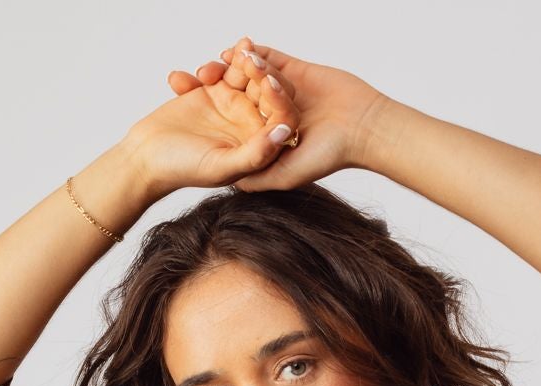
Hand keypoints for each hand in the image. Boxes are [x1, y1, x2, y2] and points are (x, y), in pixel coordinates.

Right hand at [126, 60, 304, 199]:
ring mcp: (234, 105)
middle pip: (268, 89)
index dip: (279, 96)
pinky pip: (223, 68)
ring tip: (217, 66)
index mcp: (261, 145)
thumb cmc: (184, 169)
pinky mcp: (214, 90)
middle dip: (259, 70)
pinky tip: (200, 74)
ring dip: (237, 61)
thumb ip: (256, 154)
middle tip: (243, 57)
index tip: (266, 81)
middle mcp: (252, 124)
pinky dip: (215, 65)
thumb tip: (285, 133)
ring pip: (247, 74)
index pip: (283, 115)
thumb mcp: (221, 166)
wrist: (147, 156)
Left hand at [166, 38, 388, 191]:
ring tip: (208, 66)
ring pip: (246, 77)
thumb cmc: (327, 156)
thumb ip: (253, 176)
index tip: (179, 109)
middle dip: (207, 87)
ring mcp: (281, 91)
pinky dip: (251, 52)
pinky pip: (268, 58)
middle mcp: (268, 114)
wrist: (361, 126)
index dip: (202, 115)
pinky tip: (235, 49)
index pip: (225, 124)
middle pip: (230, 97)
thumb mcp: (282, 176)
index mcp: (262, 138)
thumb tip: (224, 180)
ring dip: (226, 69)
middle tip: (184, 79)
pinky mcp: (294, 70)